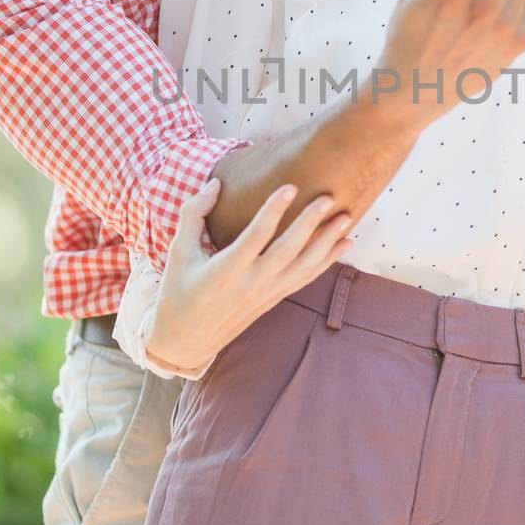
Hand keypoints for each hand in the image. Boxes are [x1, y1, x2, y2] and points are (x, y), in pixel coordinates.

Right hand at [145, 178, 355, 375]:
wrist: (186, 340)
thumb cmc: (178, 291)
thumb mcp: (177, 253)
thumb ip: (193, 215)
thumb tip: (215, 184)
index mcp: (226, 270)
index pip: (256, 236)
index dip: (274, 210)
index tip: (290, 187)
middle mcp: (251, 283)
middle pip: (288, 250)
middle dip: (311, 223)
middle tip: (329, 197)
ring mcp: (266, 293)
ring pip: (304, 266)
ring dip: (328, 242)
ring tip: (347, 217)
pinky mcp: (274, 300)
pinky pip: (305, 279)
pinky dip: (327, 261)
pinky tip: (344, 245)